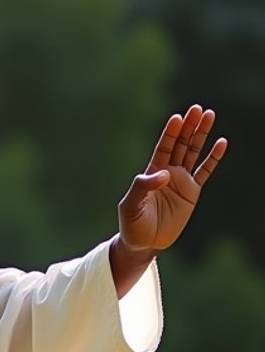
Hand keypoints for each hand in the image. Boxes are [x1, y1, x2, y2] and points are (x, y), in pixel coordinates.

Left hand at [117, 104, 226, 253]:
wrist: (144, 243)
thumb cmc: (132, 224)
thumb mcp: (131, 205)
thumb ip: (143, 187)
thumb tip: (164, 174)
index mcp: (152, 172)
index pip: (164, 147)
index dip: (170, 133)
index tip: (177, 118)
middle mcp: (168, 172)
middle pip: (181, 144)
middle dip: (188, 127)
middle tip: (197, 109)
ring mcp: (181, 181)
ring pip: (193, 153)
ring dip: (201, 135)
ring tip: (209, 115)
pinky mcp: (192, 193)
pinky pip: (205, 172)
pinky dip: (213, 158)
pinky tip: (221, 143)